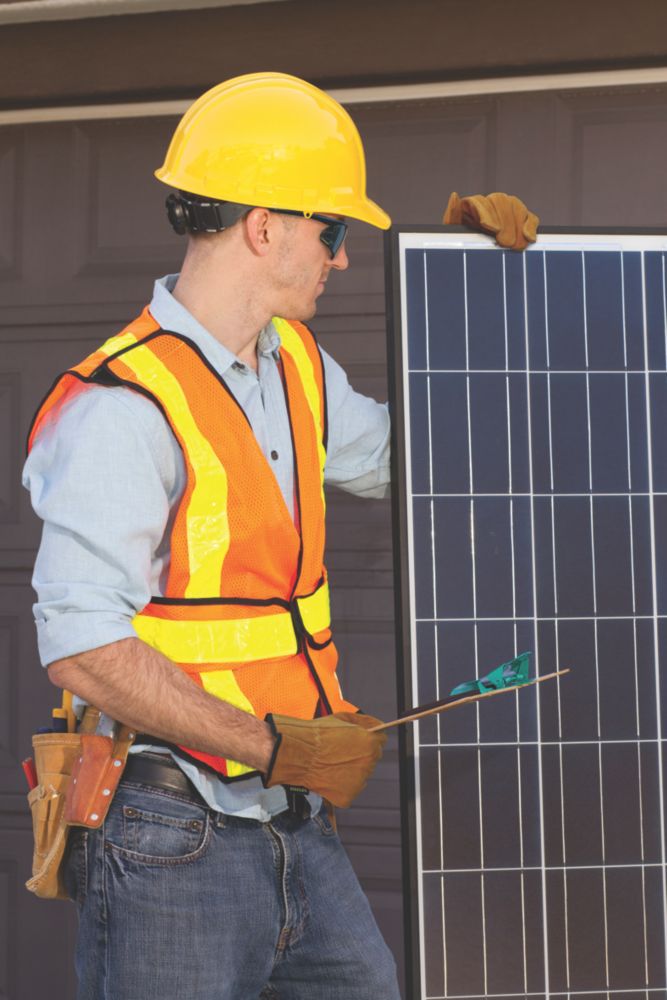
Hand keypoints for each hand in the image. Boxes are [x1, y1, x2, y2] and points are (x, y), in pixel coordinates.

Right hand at [263, 711, 386, 807]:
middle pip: (371, 759)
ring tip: (332, 764)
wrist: (297, 754)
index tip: (358, 741)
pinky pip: (349, 790)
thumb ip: (365, 722)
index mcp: (370, 744)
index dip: (368, 739)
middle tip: (340, 753)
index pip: (380, 741)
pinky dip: (341, 786)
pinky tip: (329, 776)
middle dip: (359, 755)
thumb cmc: (316, 736)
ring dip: (351, 771)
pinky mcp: (348, 796)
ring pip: (361, 776)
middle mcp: (368, 764)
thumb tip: (378, 725)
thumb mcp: (343, 718)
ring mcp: (359, 782)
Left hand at [443, 192, 538, 250]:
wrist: (469, 262)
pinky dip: (531, 226)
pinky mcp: (520, 220)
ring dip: (518, 225)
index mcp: (470, 206)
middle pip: (500, 200)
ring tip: (516, 246)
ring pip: (515, 205)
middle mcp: (488, 205)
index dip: (488, 214)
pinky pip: (530, 217)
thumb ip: (452, 215)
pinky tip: (530, 239)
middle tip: (506, 242)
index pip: (480, 201)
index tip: (494, 230)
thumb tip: (455, 195)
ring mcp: (505, 211)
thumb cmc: (459, 246)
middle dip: (505, 222)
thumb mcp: (452, 234)